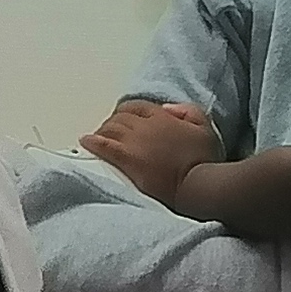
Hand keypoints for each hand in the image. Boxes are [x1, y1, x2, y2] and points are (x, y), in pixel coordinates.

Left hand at [80, 99, 219, 206]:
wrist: (198, 185)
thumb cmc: (205, 160)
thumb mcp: (205, 128)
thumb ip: (188, 111)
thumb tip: (168, 108)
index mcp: (162, 117)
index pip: (137, 106)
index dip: (129, 111)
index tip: (126, 117)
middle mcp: (144, 126)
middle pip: (121, 117)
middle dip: (114, 121)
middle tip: (111, 129)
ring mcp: (134, 142)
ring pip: (110, 129)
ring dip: (104, 130)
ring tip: (99, 136)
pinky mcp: (127, 160)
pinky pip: (104, 145)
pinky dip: (93, 141)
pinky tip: (85, 141)